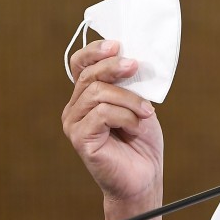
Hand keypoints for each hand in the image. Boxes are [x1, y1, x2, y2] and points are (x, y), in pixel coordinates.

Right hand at [62, 40, 164, 206]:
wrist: (144, 175)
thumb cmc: (141, 140)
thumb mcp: (139, 102)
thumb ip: (129, 83)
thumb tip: (131, 58)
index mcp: (87, 95)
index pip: (80, 64)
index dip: (95, 51)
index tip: (117, 45)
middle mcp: (75, 107)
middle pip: (89, 75)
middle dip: (115, 67)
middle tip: (136, 66)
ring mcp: (74, 123)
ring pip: (98, 93)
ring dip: (129, 100)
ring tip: (146, 113)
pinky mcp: (79, 138)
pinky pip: (101, 114)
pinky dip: (126, 116)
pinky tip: (136, 127)